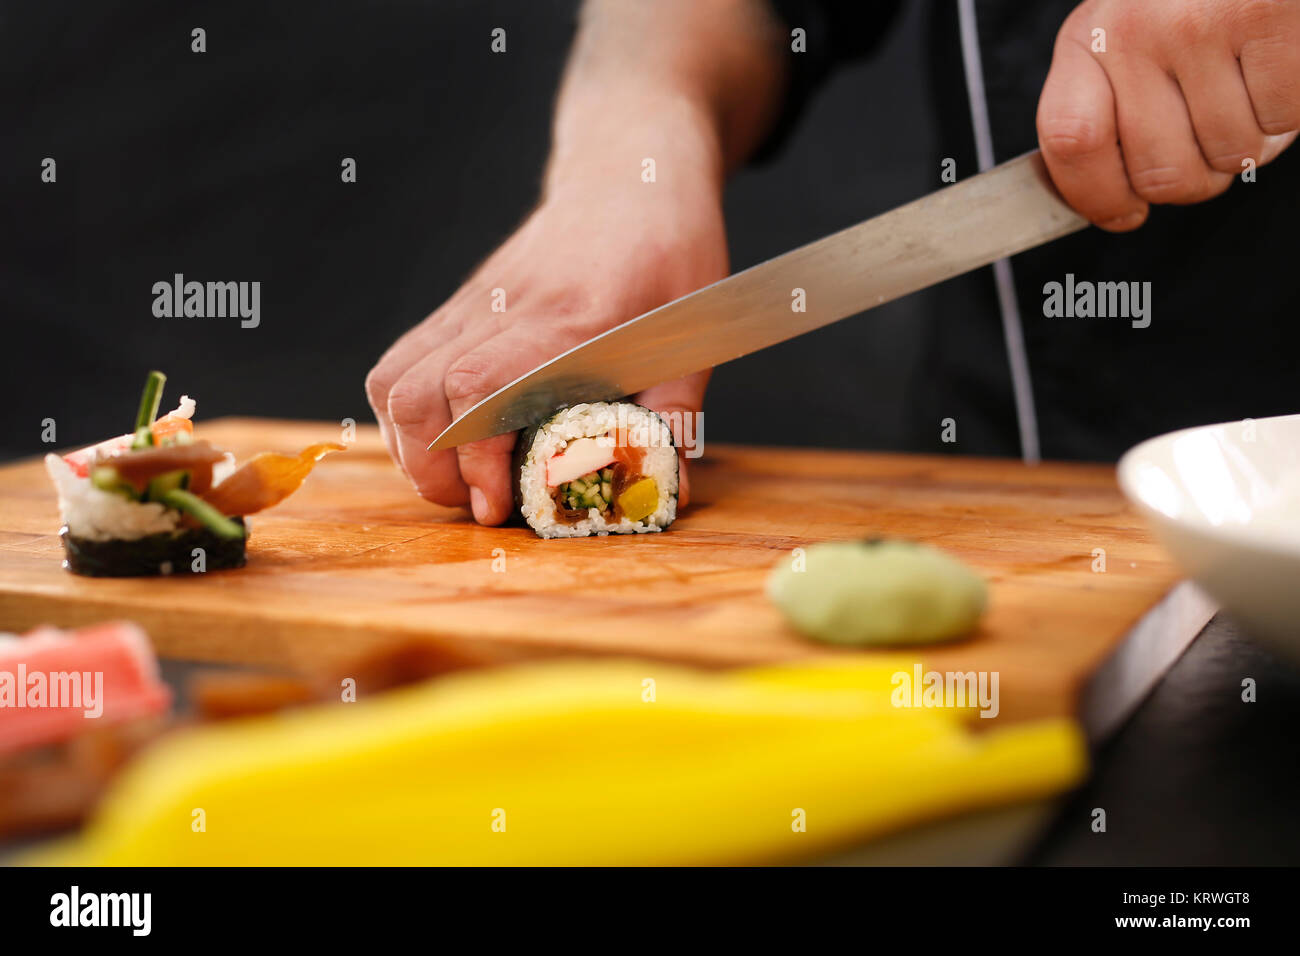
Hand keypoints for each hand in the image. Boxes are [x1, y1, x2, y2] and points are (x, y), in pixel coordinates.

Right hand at [365, 127, 727, 524]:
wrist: (629, 171)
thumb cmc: (668, 248)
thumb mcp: (694, 331)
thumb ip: (676, 414)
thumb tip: (668, 491)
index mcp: (565, 317)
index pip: (478, 385)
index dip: (473, 456)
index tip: (495, 502)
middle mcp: (502, 309)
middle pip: (416, 393)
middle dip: (432, 470)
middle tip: (481, 504)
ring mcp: (471, 304)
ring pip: (394, 380)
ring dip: (411, 447)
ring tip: (459, 480)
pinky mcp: (458, 307)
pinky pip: (401, 363)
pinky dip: (407, 416)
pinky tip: (448, 440)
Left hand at [1037, 0, 1298, 230]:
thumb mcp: (1127, 35)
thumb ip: (1110, 106)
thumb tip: (1118, 200)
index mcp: (1088, 40)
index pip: (1070, 144)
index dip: (1097, 197)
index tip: (1121, 213)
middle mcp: (1134, 31)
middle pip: (1158, 173)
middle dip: (1194, 178)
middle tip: (1208, 143)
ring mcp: (1200, 24)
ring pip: (1227, 155)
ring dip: (1248, 141)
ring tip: (1245, 88)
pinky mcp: (1269, 17)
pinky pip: (1282, 117)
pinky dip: (1288, 108)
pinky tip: (1276, 66)